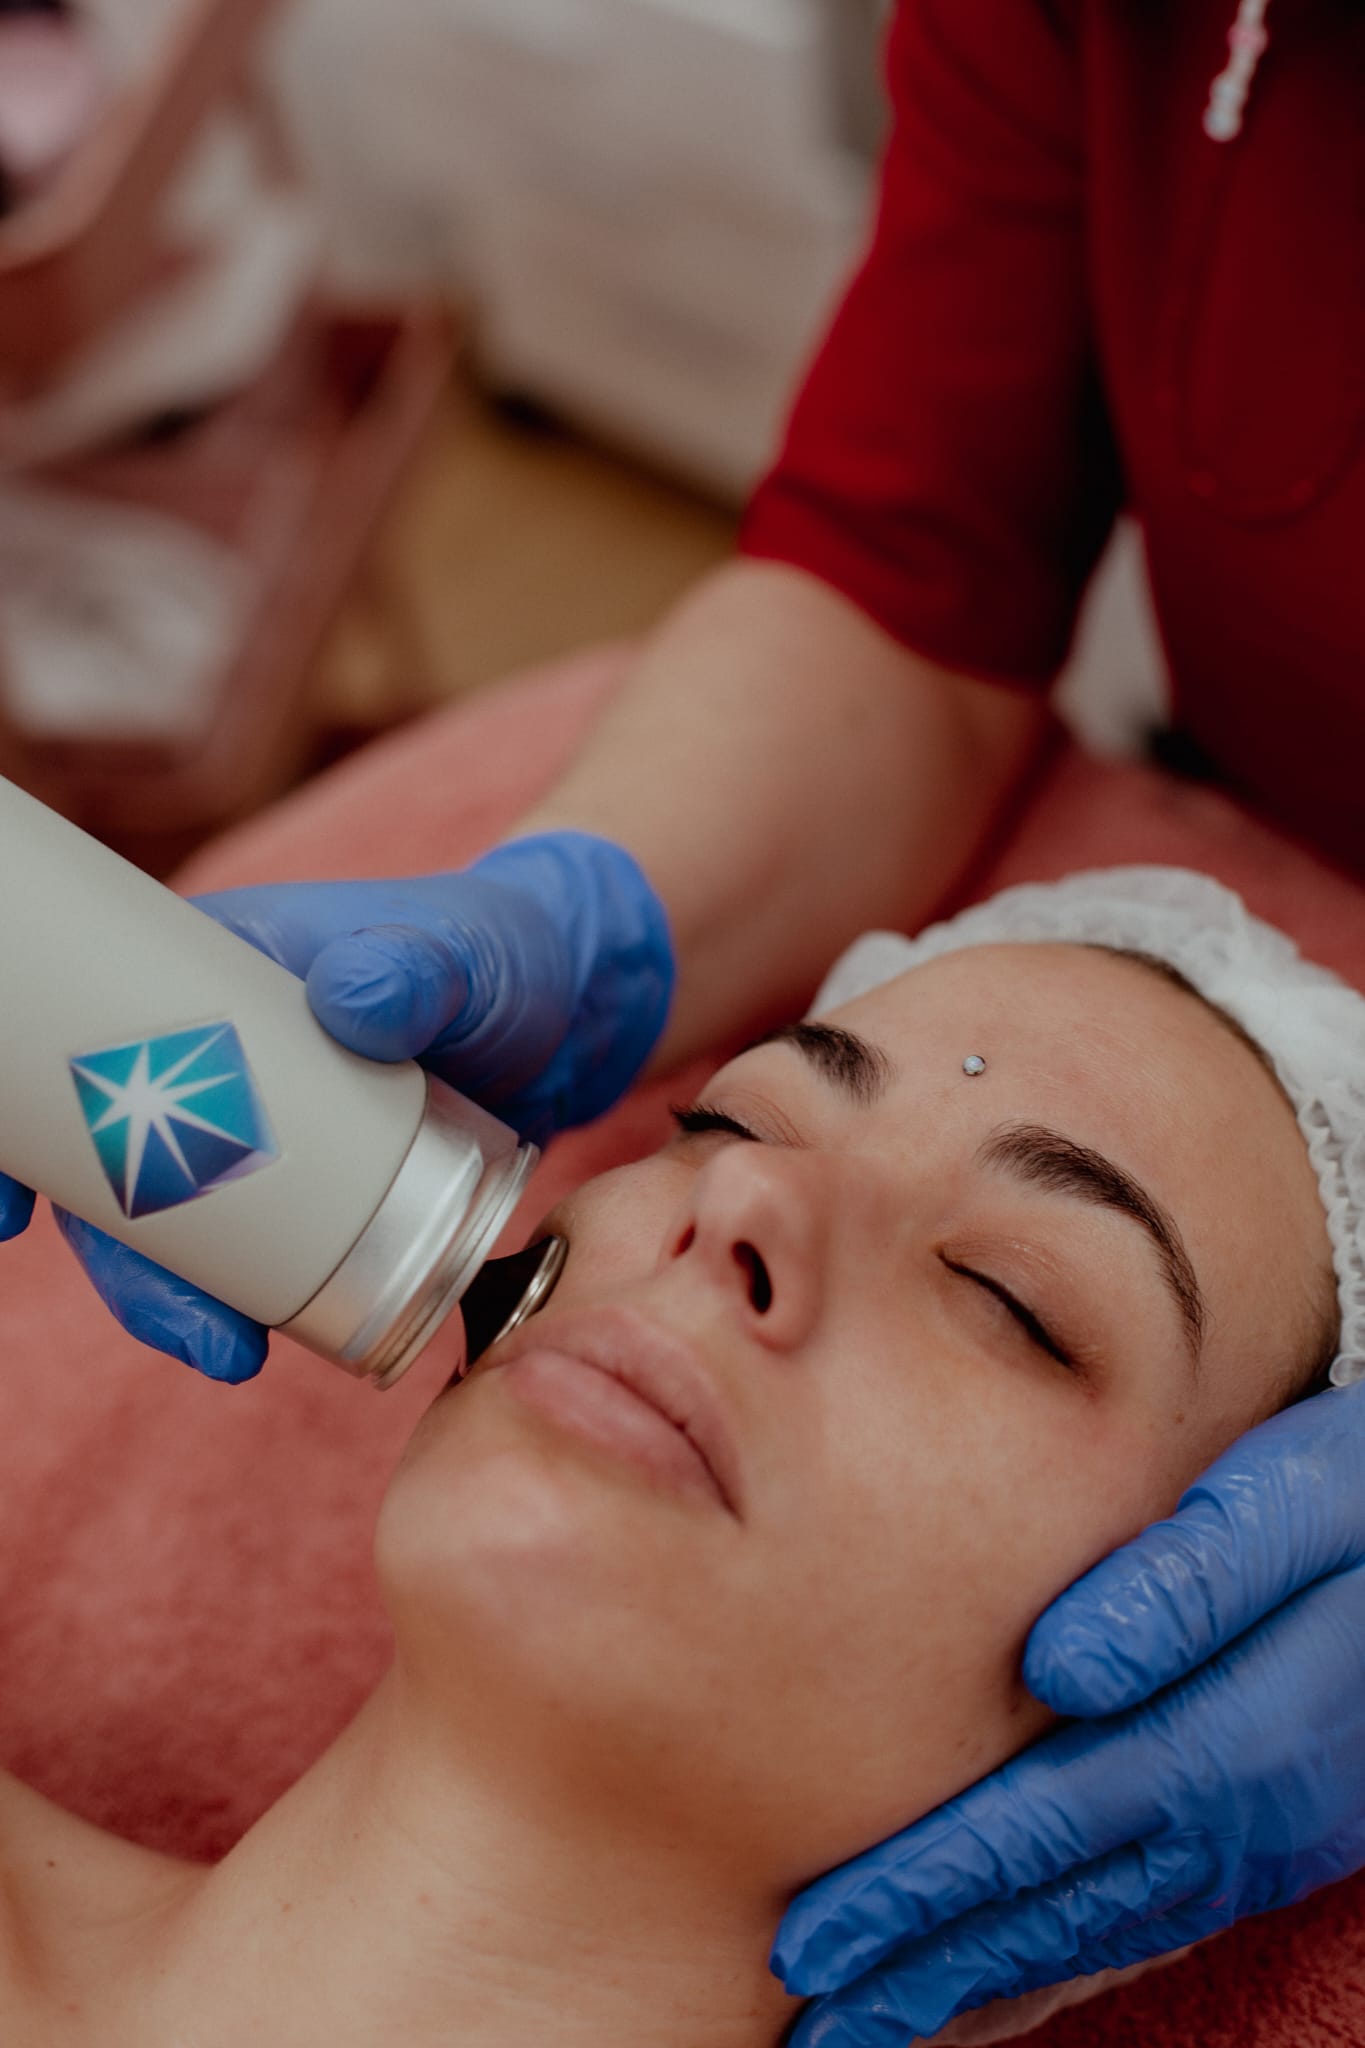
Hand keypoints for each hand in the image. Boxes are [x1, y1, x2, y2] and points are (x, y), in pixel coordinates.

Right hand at [12, 833, 672, 1382]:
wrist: (583, 1010)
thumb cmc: (507, 950)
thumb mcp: (469, 950)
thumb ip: (421, 962)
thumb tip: (348, 1000)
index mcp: (217, 973)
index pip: (78, 1035)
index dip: (19, 1122)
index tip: (6, 1205)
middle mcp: (217, 1050)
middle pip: (117, 1157)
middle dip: (120, 1255)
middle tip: (182, 1325)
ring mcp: (263, 1122)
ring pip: (179, 1218)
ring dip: (180, 1296)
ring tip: (232, 1355)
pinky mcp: (316, 1180)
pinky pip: (252, 1245)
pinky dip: (241, 1297)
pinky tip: (263, 1345)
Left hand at [774, 1379, 1364, 2044]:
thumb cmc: (1362, 1506)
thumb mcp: (1290, 1505)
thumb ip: (1184, 1583)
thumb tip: (1054, 1671)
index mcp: (1234, 1740)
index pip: (1038, 1831)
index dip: (920, 1891)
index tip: (814, 1943)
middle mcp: (1243, 1825)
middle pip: (1052, 1910)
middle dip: (922, 1967)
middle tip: (810, 2014)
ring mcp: (1259, 1850)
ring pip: (1094, 1936)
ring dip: (980, 1982)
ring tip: (877, 2018)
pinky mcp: (1266, 1847)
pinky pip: (1144, 1924)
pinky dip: (1057, 1958)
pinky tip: (1003, 1970)